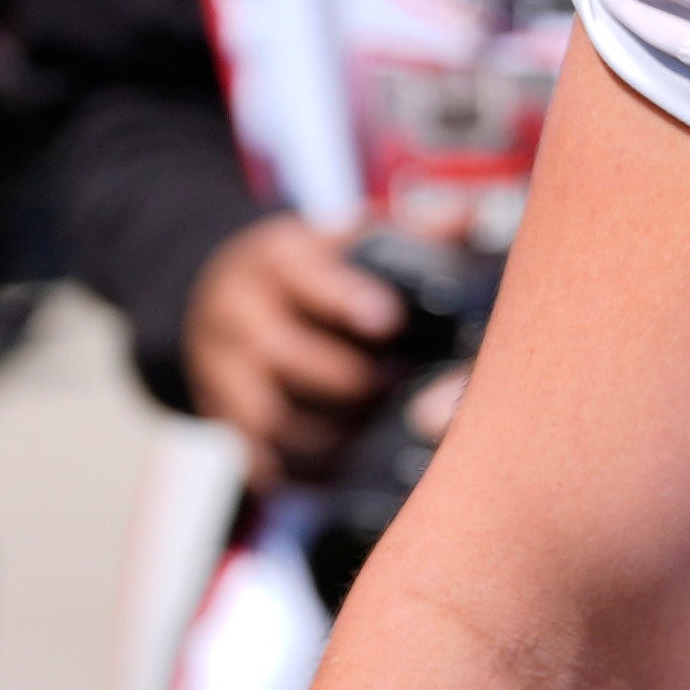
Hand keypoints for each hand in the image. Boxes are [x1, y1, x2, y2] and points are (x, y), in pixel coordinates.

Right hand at [186, 213, 409, 485]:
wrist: (218, 287)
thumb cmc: (311, 264)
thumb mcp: (347, 234)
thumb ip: (408, 228)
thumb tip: (470, 217)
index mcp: (277, 259)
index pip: (303, 275)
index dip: (345, 297)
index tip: (388, 319)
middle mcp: (237, 310)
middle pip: (278, 349)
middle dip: (341, 376)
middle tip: (393, 386)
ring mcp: (219, 365)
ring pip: (260, 411)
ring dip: (319, 432)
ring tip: (370, 435)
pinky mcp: (218, 410)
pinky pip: (249, 451)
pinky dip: (292, 469)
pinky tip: (336, 473)